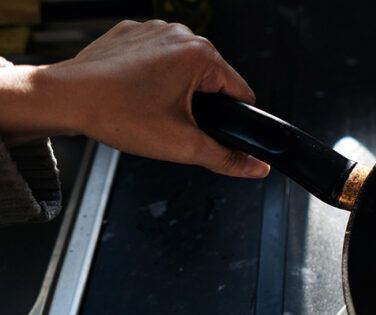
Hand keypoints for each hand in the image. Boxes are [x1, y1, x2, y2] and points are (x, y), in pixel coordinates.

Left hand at [4, 20, 268, 177]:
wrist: (63, 98)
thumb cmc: (115, 113)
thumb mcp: (182, 146)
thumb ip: (227, 159)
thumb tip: (257, 167)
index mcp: (201, 55)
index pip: (241, 93)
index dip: (231, 119)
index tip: (208, 130)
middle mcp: (180, 34)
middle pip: (212, 80)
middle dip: (199, 105)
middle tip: (170, 122)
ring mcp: (154, 30)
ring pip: (184, 69)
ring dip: (175, 90)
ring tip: (149, 108)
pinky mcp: (132, 32)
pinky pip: (156, 58)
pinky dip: (150, 76)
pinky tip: (133, 92)